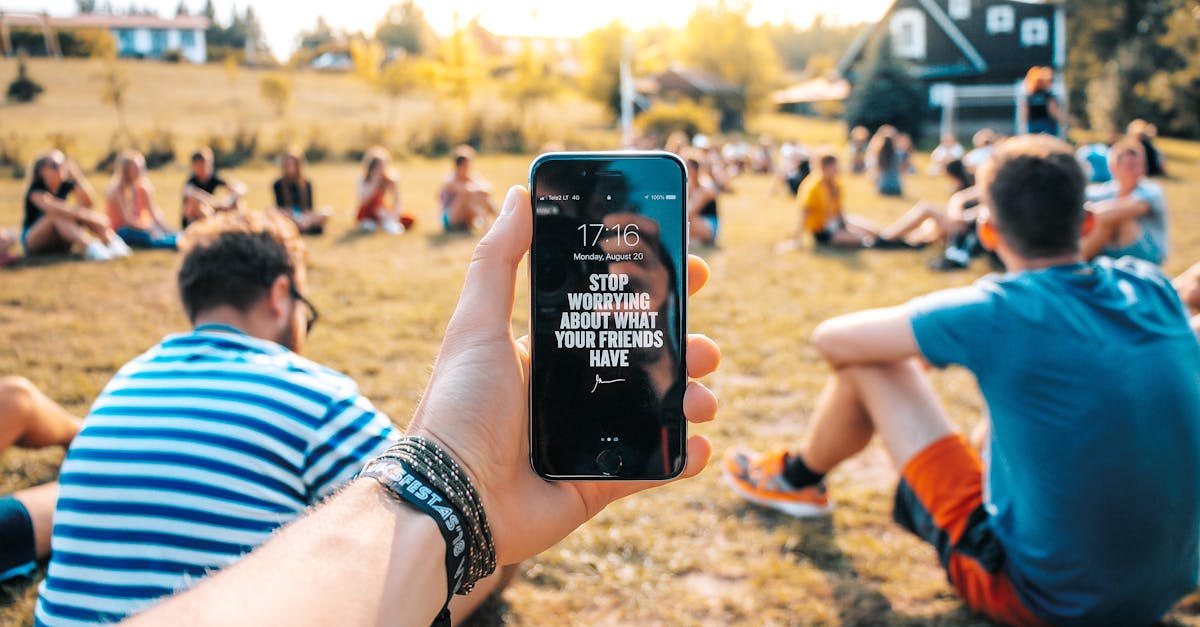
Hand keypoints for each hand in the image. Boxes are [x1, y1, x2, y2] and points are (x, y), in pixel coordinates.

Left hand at [406, 186, 719, 564]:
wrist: (451, 499)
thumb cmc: (459, 408)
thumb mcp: (477, 325)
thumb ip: (498, 261)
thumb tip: (519, 194)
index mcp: (544, 354)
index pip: (609, 314)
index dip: (651, 295)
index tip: (690, 275)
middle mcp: (569, 394)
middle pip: (643, 361)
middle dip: (683, 348)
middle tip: (707, 345)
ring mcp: (588, 439)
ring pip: (656, 412)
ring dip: (690, 400)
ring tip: (703, 398)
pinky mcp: (599, 483)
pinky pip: (652, 468)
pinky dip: (681, 459)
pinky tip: (699, 445)